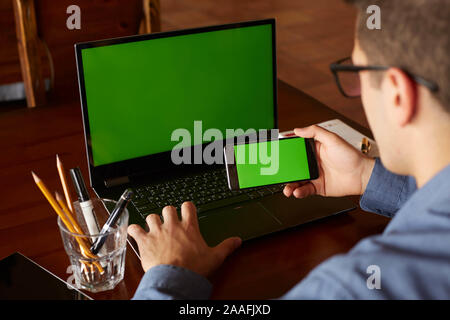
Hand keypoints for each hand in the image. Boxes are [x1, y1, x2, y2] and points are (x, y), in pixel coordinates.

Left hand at [127, 202, 241, 276]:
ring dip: (152, 221)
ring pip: (151, 216)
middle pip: (168, 208)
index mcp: (189, 227)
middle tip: (169, 221)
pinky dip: (134, 230)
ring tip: (154, 228)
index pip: (188, 206)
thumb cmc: (193, 268)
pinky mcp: (144, 241)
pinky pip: (135, 229)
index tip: (186, 211)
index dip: (186, 207)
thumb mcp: (215, 257)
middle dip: (168, 213)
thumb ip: (226, 246)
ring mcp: (157, 232)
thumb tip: (237, 241)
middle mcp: (172, 225)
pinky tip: (135, 232)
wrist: (175, 278)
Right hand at [284, 125, 374, 198]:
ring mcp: (314, 175)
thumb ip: (315, 131)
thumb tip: (297, 129)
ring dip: (289, 185)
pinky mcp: (317, 187)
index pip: (295, 150)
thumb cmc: (351, 156)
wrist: (362, 175)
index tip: (276, 153)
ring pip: (296, 181)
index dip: (285, 151)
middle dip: (284, 172)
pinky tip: (297, 192)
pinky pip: (305, 190)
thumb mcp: (332, 139)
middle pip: (293, 167)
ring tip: (287, 188)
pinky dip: (299, 192)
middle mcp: (312, 162)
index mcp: (313, 149)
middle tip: (278, 174)